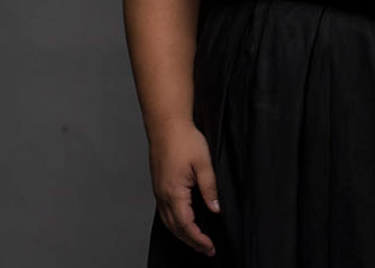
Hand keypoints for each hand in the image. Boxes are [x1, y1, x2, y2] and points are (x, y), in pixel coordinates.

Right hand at [148, 121, 220, 256]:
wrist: (167, 124)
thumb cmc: (184, 140)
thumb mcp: (204, 164)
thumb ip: (210, 189)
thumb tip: (216, 210)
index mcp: (174, 192)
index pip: (186, 225)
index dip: (198, 239)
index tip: (210, 247)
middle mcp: (163, 195)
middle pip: (175, 228)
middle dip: (191, 241)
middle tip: (206, 249)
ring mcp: (158, 191)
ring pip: (168, 221)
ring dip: (182, 234)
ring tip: (197, 240)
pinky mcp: (159, 185)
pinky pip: (165, 211)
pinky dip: (175, 222)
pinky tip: (184, 221)